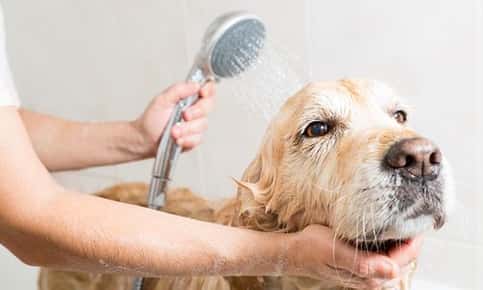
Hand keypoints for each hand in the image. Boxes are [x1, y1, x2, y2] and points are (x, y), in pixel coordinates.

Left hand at [133, 81, 214, 154]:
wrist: (146, 138)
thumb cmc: (153, 119)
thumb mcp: (162, 100)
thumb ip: (179, 90)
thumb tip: (195, 85)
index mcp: (189, 97)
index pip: (207, 89)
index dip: (209, 89)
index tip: (202, 92)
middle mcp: (196, 109)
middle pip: (208, 106)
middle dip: (196, 111)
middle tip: (184, 115)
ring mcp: (196, 124)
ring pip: (203, 124)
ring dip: (187, 129)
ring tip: (173, 131)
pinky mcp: (194, 138)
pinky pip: (198, 139)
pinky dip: (187, 139)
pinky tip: (178, 139)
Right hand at [285, 225, 422, 288]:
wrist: (295, 251)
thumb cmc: (312, 249)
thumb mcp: (336, 251)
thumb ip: (364, 263)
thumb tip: (393, 271)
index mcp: (368, 275)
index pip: (403, 259)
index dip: (414, 240)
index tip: (421, 221)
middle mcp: (371, 278)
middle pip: (402, 259)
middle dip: (410, 240)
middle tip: (416, 216)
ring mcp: (367, 272)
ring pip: (394, 256)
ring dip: (401, 241)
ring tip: (405, 220)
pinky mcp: (362, 265)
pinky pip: (383, 254)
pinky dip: (390, 242)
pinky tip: (387, 229)